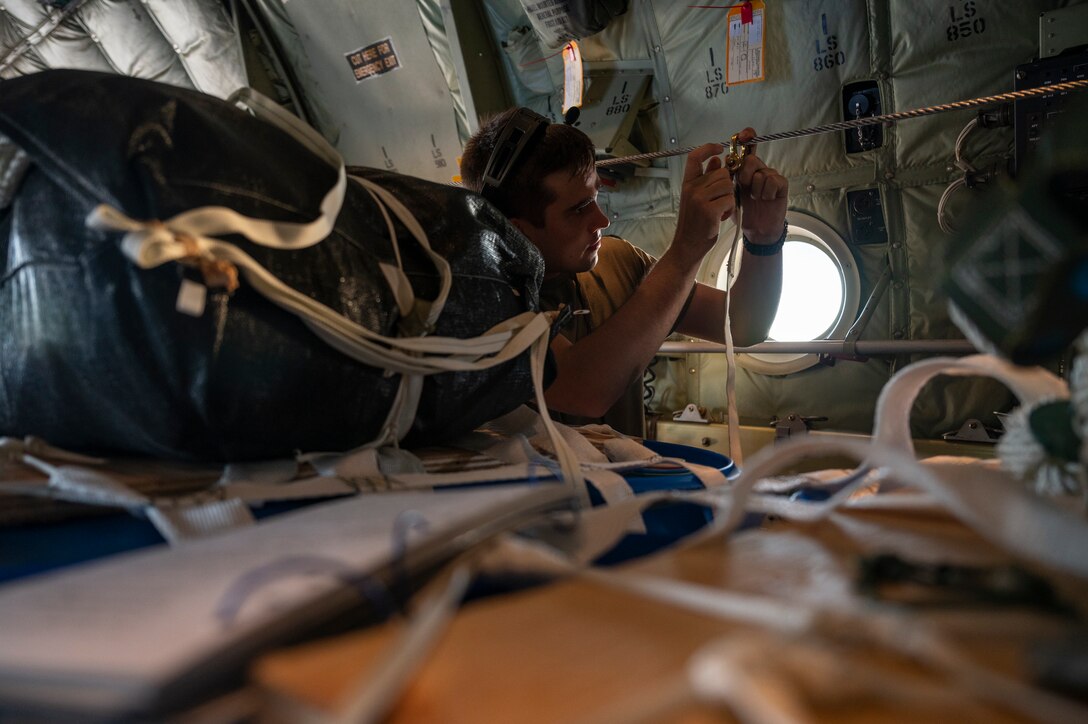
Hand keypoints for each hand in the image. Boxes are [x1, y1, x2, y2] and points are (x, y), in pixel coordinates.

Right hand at [672, 142, 736, 265]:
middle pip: (721, 172)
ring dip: (729, 198)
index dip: (708, 148)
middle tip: (720, 200)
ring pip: (728, 185)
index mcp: (687, 184)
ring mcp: (699, 199)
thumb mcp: (696, 198)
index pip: (695, 157)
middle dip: (727, 185)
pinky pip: (730, 199)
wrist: (687, 246)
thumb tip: (717, 160)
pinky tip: (721, 217)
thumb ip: (706, 178)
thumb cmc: (694, 223)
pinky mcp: (709, 210)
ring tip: (720, 210)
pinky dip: (730, 209)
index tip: (719, 148)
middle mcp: (691, 189)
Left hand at [733, 128, 788, 244]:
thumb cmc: (742, 211)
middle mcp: (759, 169)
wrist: (756, 229)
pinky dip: (766, 192)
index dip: (747, 137)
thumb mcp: (730, 193)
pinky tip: (766, 200)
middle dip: (744, 173)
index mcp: (746, 169)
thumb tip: (719, 159)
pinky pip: (773, 181)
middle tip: (744, 186)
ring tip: (756, 199)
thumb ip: (726, 177)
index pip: (748, 147)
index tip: (742, 135)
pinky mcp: (782, 185)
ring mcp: (771, 176)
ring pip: (761, 172)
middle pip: (751, 159)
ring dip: (755, 189)